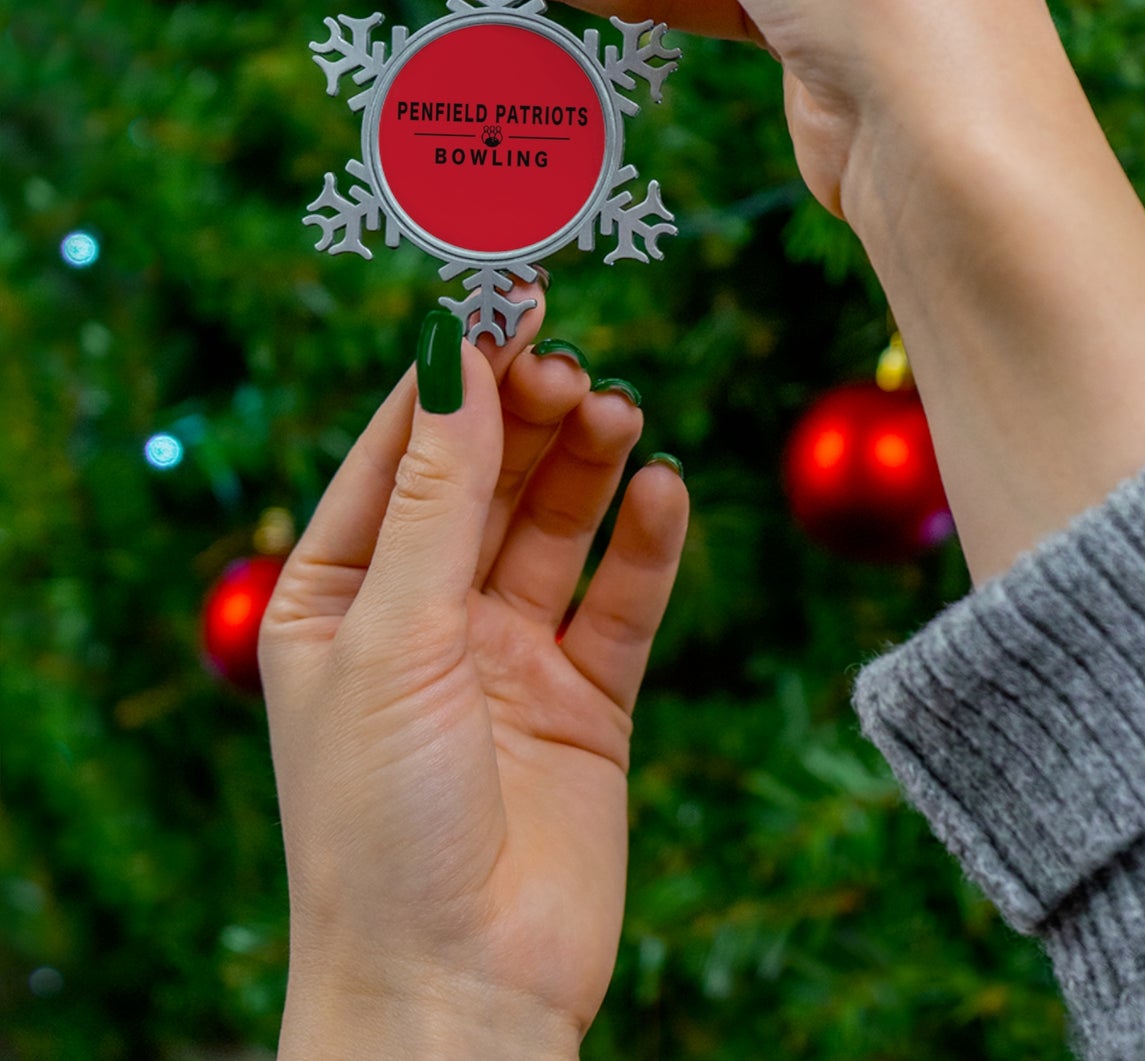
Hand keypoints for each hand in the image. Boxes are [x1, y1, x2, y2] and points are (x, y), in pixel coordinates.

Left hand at [259, 294, 687, 1056]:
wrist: (458, 991)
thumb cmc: (381, 821)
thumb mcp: (394, 634)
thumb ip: (438, 494)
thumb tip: (456, 353)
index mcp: (340, 594)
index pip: (400, 450)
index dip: (453, 371)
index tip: (504, 294)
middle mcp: (424, 614)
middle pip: (486, 476)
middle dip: (526, 414)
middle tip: (571, 366)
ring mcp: (508, 655)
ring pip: (556, 526)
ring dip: (588, 464)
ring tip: (618, 413)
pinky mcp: (586, 698)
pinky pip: (622, 599)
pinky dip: (646, 544)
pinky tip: (664, 492)